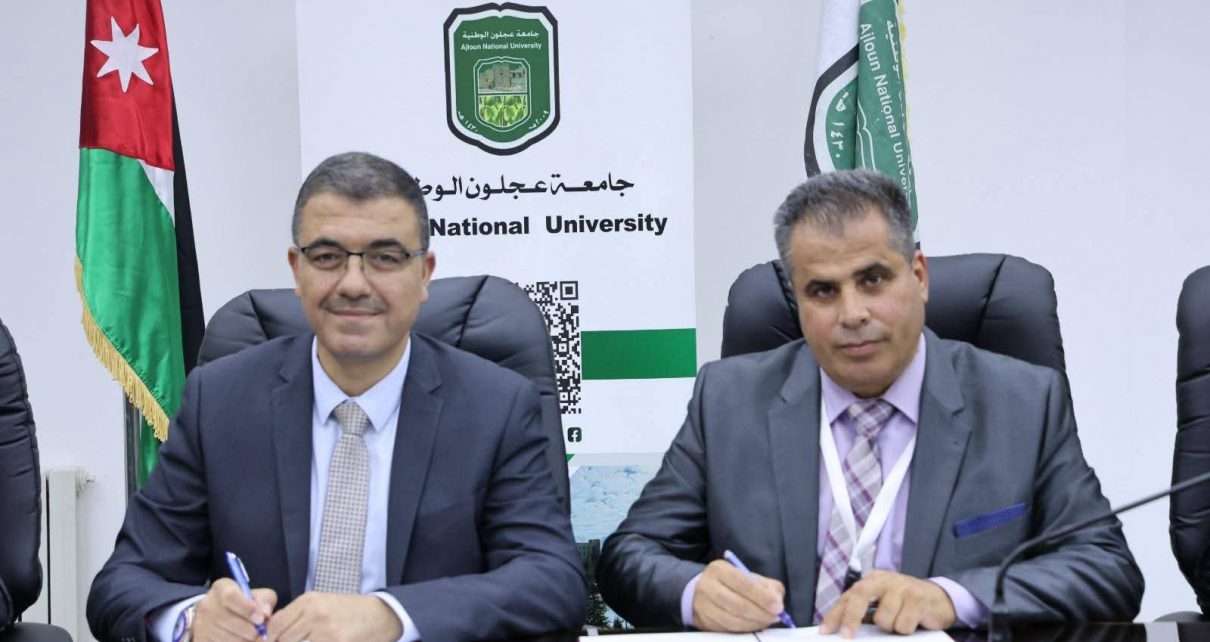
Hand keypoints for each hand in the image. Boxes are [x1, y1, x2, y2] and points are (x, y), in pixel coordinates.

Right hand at [193, 577, 276, 641]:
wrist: (218, 615)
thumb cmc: (243, 603)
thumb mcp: (256, 595)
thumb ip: (264, 600)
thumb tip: (265, 613)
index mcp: (221, 588)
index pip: (230, 596)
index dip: (247, 609)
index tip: (260, 619)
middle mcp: (207, 605)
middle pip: (228, 620)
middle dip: (249, 630)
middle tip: (260, 633)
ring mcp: (201, 623)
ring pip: (225, 637)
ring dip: (243, 640)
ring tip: (251, 638)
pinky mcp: (200, 639)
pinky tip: (241, 640)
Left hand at [266, 592, 401, 641]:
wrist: (379, 615)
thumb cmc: (349, 610)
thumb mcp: (322, 603)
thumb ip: (298, 614)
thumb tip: (273, 631)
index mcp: (309, 601)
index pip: (276, 624)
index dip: (272, 637)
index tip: (275, 640)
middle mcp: (315, 614)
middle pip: (283, 639)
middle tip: (293, 641)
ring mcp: (325, 632)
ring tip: (312, 640)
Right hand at [691, 559, 786, 631]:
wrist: (705, 591)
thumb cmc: (732, 583)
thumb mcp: (749, 576)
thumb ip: (767, 586)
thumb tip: (777, 602)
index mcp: (720, 569)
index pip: (743, 583)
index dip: (762, 597)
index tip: (778, 607)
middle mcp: (708, 586)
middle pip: (737, 604)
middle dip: (760, 613)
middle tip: (775, 617)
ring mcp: (703, 606)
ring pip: (733, 620)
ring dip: (754, 624)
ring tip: (766, 621)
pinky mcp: (704, 621)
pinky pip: (728, 629)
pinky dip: (745, 629)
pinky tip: (754, 625)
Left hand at [820, 570, 955, 637]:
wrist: (939, 599)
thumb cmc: (905, 604)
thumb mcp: (883, 603)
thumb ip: (865, 613)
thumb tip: (843, 631)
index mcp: (872, 580)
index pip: (848, 596)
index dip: (835, 615)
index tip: (826, 632)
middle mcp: (885, 580)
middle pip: (860, 596)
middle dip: (851, 619)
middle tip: (848, 637)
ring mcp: (902, 587)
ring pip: (883, 618)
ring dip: (890, 627)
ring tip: (900, 622)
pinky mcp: (918, 598)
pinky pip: (902, 625)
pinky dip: (905, 629)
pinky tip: (912, 622)